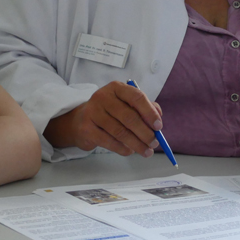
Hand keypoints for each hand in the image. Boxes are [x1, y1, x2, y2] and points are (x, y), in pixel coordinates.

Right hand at [47, 81, 161, 156]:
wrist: (81, 120)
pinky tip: (130, 151)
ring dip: (136, 144)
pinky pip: (109, 142)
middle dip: (145, 133)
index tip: (158, 126)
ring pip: (120, 132)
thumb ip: (144, 108)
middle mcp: (103, 96)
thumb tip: (158, 119)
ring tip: (146, 151)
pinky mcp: (86, 128)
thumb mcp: (126, 104)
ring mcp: (93, 112)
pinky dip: (123, 149)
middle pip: (129, 117)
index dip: (150, 113)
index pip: (136, 97)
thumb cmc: (109, 112)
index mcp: (116, 88)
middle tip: (154, 143)